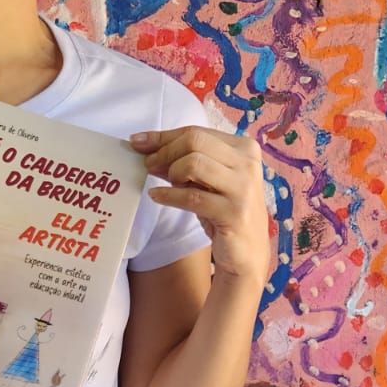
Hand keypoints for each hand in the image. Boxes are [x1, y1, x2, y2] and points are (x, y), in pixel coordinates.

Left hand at [130, 126, 270, 286]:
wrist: (247, 253)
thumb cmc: (224, 213)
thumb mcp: (207, 181)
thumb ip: (184, 161)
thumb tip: (147, 147)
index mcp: (244, 148)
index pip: (197, 132)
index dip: (163, 136)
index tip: (138, 141)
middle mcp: (247, 164)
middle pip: (195, 141)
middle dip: (165, 151)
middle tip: (148, 165)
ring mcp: (242, 188)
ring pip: (193, 164)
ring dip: (171, 173)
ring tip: (164, 184)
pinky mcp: (233, 213)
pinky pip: (191, 197)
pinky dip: (168, 196)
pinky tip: (157, 197)